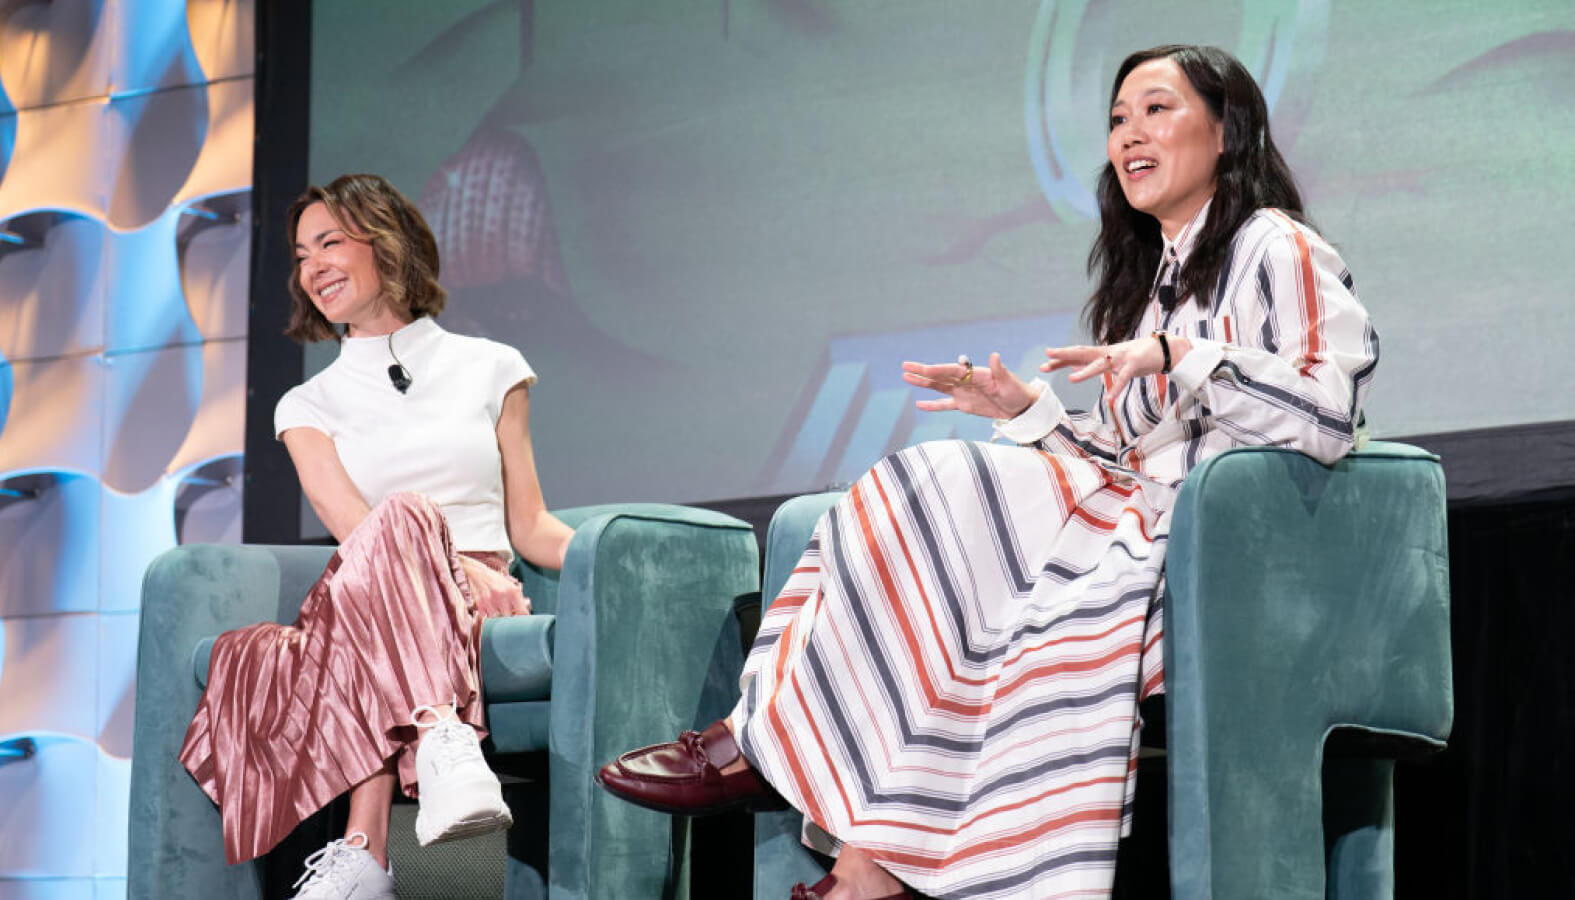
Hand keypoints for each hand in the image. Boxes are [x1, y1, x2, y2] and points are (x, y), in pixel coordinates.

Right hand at [902, 352, 1039, 419]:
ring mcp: (963, 393)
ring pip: (939, 387)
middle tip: (904, 366)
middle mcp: (966, 381)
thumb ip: (999, 370)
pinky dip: (932, 405)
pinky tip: (919, 405)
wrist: (1021, 406)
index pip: (952, 371)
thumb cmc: (1017, 391)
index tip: (923, 369)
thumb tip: (995, 355)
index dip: (937, 370)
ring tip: (906, 378)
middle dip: (922, 372)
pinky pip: (945, 404)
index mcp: (975, 374)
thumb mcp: (1009, 381)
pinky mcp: (964, 405)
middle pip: (940, 376)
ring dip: (923, 384)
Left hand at [1042, 334, 1187, 397]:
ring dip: (1086, 372)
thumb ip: (1094, 363)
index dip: (1062, 356)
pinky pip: (1124, 378)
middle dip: (1065, 356)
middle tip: (1047, 357)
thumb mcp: (1114, 359)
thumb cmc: (1138, 354)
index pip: (1078, 353)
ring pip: (1100, 364)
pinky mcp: (1135, 364)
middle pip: (1083, 353)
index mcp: (1104, 352)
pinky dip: (1117, 387)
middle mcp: (1109, 353)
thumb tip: (1073, 368)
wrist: (1166, 349)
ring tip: (1071, 380)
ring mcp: (1121, 358)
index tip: (1045, 359)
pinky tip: (1110, 398)